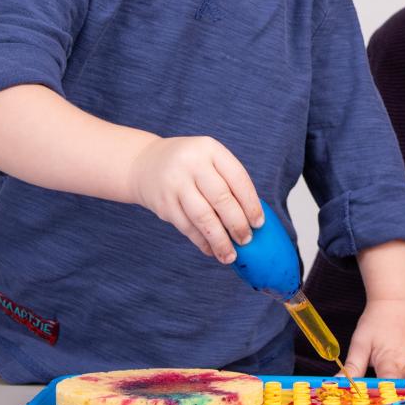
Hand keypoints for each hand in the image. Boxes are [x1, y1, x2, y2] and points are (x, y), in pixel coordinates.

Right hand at [120, 135, 263, 261]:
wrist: (146, 163)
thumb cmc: (189, 165)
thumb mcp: (209, 160)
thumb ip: (229, 182)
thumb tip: (251, 220)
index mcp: (210, 149)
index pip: (237, 178)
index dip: (251, 203)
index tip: (258, 223)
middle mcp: (191, 164)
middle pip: (221, 198)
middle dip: (237, 224)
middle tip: (246, 240)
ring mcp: (174, 184)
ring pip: (203, 217)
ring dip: (219, 240)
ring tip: (230, 255)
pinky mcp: (163, 204)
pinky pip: (187, 227)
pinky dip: (202, 242)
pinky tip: (212, 249)